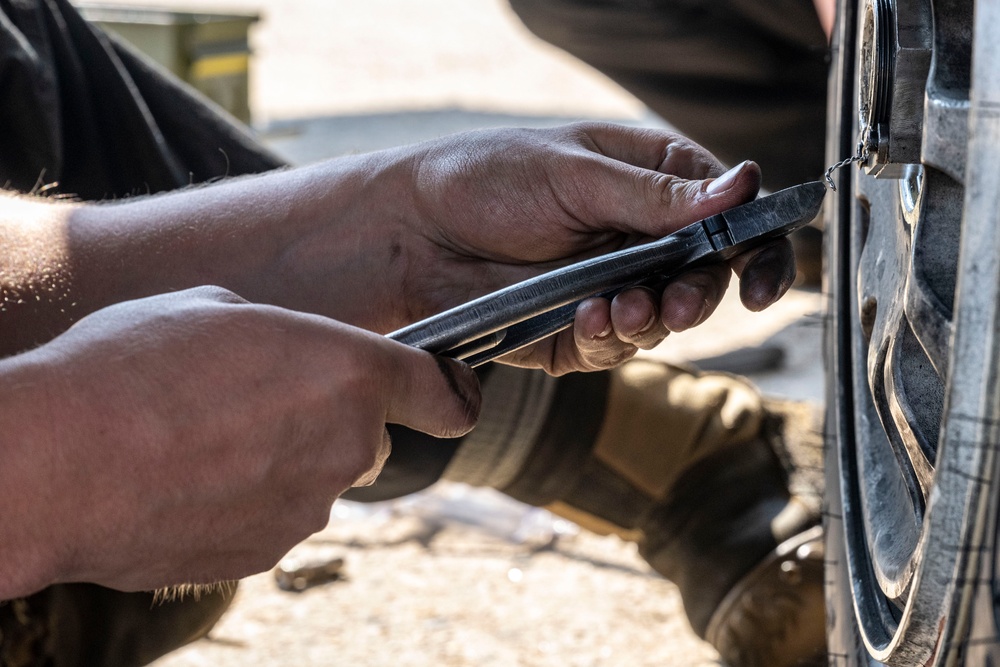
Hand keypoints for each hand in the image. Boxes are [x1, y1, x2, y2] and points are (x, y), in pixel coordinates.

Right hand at [0, 287, 479, 594]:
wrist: (59, 463)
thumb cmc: (132, 366)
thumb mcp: (217, 309)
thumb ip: (281, 336)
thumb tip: (284, 354)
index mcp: (350, 374)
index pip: (441, 393)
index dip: (448, 393)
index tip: (448, 395)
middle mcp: (348, 447)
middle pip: (364, 435)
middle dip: (327, 420)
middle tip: (253, 400)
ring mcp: (309, 510)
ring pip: (314, 479)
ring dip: (278, 461)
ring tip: (201, 439)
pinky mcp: (265, 555)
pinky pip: (273, 518)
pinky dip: (244, 502)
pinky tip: (187, 481)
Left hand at [400, 123, 795, 373]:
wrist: (410, 235)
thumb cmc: (483, 180)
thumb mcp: (573, 173)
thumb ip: (656, 194)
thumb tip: (743, 188)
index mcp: (650, 182)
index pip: (730, 216)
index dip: (758, 247)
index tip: (764, 279)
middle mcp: (639, 237)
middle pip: (708, 277)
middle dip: (700, 295)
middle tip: (678, 302)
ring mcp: (611, 286)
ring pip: (665, 319)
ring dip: (651, 320)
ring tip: (615, 306)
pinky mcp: (578, 330)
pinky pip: (615, 345)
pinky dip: (608, 336)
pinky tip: (584, 317)